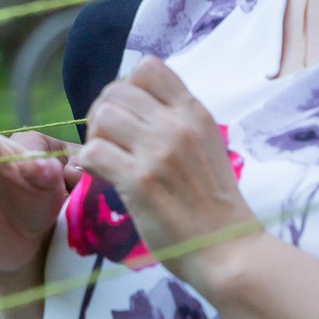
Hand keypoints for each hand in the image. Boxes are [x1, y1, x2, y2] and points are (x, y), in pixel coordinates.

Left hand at [74, 58, 254, 289]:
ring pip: (102, 116)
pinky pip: (94, 151)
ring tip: (104, 159)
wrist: (230, 251)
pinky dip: (89, 162)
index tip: (127, 116)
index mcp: (195, 114)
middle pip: (117, 90)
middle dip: (102, 113)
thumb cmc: (215, 205)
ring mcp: (158, 152)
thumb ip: (177, 123)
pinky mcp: (139, 181)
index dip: (126, 88)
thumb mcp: (206, 147)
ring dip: (94, 137)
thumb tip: (138, 109)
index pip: (149, 68)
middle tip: (108, 141)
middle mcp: (177, 126)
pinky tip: (99, 176)